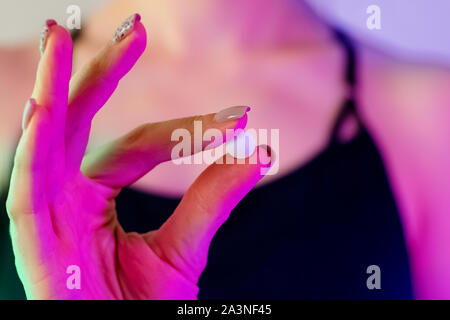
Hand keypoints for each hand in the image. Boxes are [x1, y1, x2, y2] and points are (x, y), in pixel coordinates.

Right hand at [6, 17, 272, 298]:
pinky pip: (25, 190)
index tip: (239, 118)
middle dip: (98, 72)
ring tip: (59, 38)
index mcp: (96, 195)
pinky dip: (31, 149)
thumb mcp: (184, 247)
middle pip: (80, 122)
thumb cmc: (142, 308)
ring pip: (42, 142)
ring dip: (49, 89)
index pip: (139, 145)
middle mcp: (67, 195)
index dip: (186, 129)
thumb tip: (256, 151)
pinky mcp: (33, 244)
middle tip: (131, 27)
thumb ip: (213, 197)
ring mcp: (47, 215)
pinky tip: (40, 106)